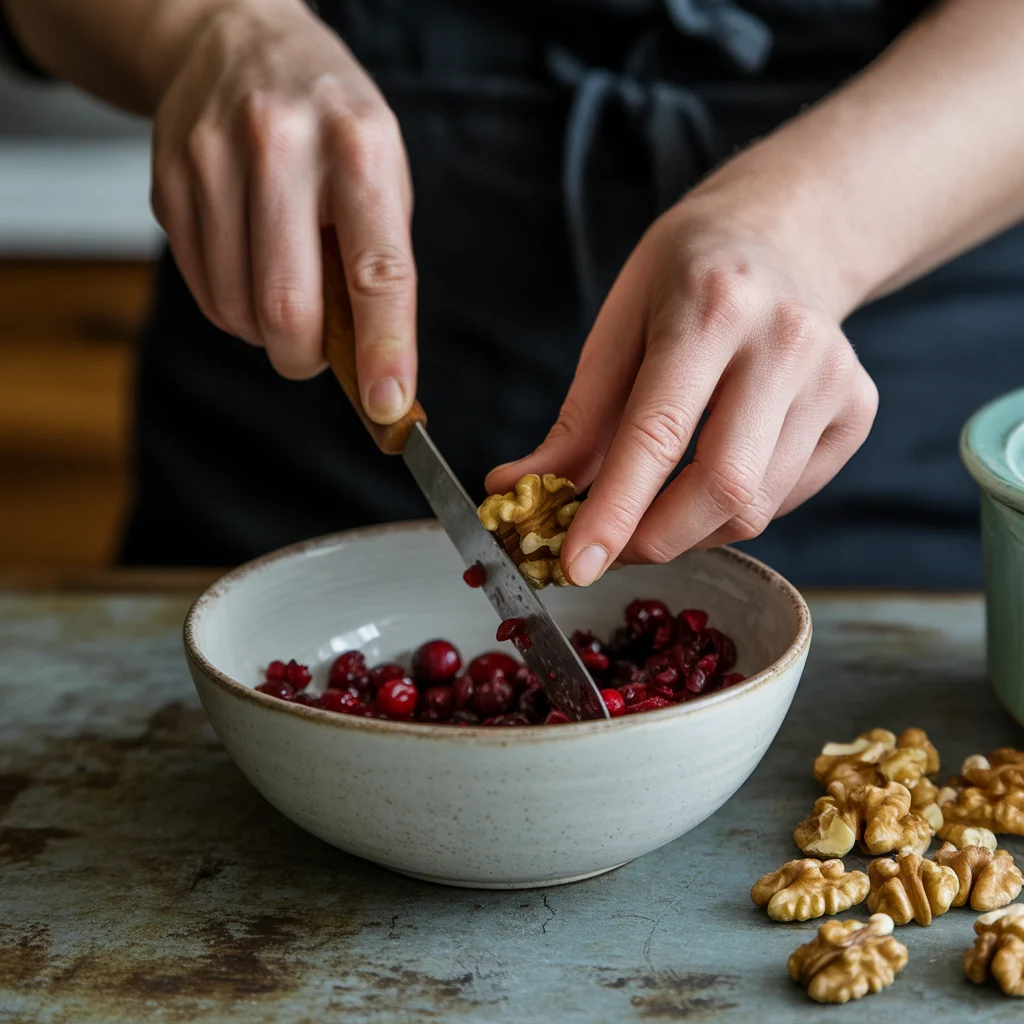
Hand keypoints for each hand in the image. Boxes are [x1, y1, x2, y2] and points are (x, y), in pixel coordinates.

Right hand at [150, 1, 415, 421]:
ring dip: (265, 334)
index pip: (376, 271)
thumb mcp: (381, 167)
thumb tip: (371, 360)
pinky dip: (231, 307)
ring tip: (284, 296)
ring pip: (237, 308)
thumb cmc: (327, 119)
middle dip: (304, 359)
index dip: (384, 350)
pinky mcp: (169, 180)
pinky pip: (201, 287)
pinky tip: (248, 272)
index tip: (389, 405)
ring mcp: (214, 160)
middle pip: (287, 306)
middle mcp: (282, 146)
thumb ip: (378, 258)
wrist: (235, 38)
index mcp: (358, 145)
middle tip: (315, 358)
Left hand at [486, 196, 878, 585]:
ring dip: (691, 532)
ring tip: (654, 510)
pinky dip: (734, 512)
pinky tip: (712, 475)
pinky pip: (786, 499)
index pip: (658, 434)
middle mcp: (786, 341)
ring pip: (758, 506)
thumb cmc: (686, 280)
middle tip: (610, 549)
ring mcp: (835, 377)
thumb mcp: (617, 329)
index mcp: (712, 307)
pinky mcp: (858, 410)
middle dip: (655, 540)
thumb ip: (575, 422)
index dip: (615, 513)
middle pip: (724, 487)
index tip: (576, 566)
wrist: (785, 236)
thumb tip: (514, 491)